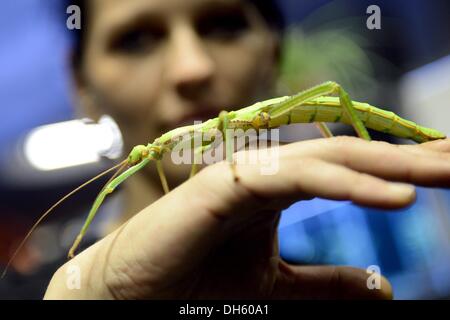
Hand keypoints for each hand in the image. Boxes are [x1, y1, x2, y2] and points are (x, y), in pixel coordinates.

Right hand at [44, 137, 449, 298]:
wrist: (132, 291)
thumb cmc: (197, 285)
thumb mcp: (277, 289)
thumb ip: (326, 286)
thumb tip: (383, 289)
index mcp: (278, 190)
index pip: (348, 172)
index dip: (396, 172)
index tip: (444, 174)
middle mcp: (266, 174)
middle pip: (348, 157)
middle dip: (406, 160)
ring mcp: (246, 175)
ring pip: (327, 158)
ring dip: (388, 165)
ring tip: (443, 170)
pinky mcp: (226, 185)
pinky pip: (295, 177)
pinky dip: (345, 182)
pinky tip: (393, 195)